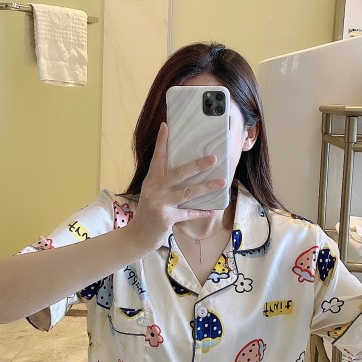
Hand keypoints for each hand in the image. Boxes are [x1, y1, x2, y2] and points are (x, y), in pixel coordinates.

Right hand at [130, 123, 226, 248]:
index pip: (157, 157)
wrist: (138, 236)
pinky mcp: (166, 218)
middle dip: (197, 165)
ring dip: (207, 187)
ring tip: (222, 182)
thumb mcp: (152, 193)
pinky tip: (213, 209)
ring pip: (188, 193)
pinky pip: (189, 213)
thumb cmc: (150, 211)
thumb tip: (187, 170)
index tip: (166, 125)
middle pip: (179, 173)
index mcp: (151, 180)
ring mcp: (160, 203)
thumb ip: (164, 182)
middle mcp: (155, 189)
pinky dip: (201, 212)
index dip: (161, 142)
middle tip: (213, 158)